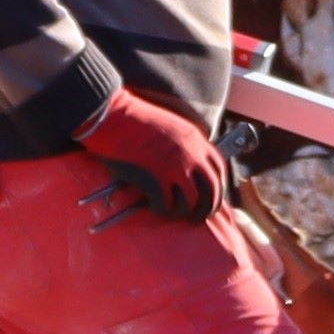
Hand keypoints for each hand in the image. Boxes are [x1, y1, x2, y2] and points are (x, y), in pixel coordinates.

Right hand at [76, 84, 229, 225]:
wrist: (115, 116)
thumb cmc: (135, 120)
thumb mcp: (171, 126)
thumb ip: (184, 144)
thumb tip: (186, 164)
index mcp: (196, 140)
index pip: (218, 169)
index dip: (218, 186)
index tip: (211, 196)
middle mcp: (192, 154)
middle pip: (211, 189)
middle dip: (207, 207)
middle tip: (198, 216)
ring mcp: (176, 167)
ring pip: (192, 201)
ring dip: (185, 211)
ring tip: (176, 214)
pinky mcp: (156, 178)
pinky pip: (167, 204)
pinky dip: (163, 210)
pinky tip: (156, 208)